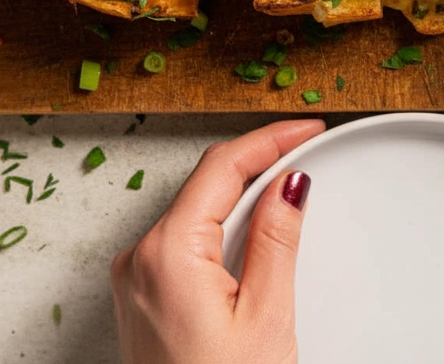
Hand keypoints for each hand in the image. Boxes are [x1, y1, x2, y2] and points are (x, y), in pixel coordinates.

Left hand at [112, 119, 325, 363]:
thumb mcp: (266, 315)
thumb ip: (277, 239)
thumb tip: (288, 183)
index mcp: (167, 252)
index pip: (222, 167)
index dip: (270, 138)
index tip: (307, 128)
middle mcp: (140, 258)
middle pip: (206, 183)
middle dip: (258, 160)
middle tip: (305, 146)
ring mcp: (136, 278)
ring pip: (195, 210)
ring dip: (241, 193)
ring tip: (287, 183)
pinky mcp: (142, 296)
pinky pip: (185, 239)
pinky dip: (222, 225)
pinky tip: (253, 229)